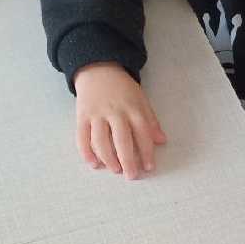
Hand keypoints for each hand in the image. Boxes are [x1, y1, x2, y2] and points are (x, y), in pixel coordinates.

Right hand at [74, 63, 166, 177]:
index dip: (146, 152)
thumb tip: (161, 141)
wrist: (97, 68)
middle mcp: (115, 112)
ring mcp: (97, 114)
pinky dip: (86, 152)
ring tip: (115, 170)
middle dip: (128, 160)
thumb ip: (150, 121)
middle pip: (121, 140)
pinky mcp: (82, 116)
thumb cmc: (122, 88)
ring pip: (101, 140)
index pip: (142, 133)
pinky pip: (82, 136)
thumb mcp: (141, 100)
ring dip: (108, 158)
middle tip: (131, 176)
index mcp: (132, 108)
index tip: (148, 167)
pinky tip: (93, 164)